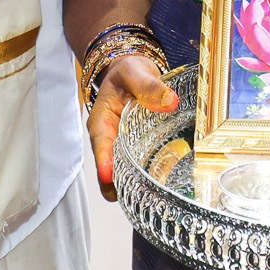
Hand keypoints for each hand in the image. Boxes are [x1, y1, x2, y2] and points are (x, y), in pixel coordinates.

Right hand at [86, 52, 178, 197]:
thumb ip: (149, 86)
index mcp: (102, 119)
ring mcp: (120, 145)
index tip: (108, 176)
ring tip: (151, 197)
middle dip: (118, 182)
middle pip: (108, 166)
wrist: (133, 72)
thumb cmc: (128, 72)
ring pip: (121, 171)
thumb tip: (169, 101)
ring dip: (132, 184)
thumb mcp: (135, 72)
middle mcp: (108, 137)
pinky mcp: (132, 148)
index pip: (100, 143)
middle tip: (136, 196)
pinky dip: (144, 176)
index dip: (103, 161)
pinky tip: (161, 183)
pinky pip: (135, 166)